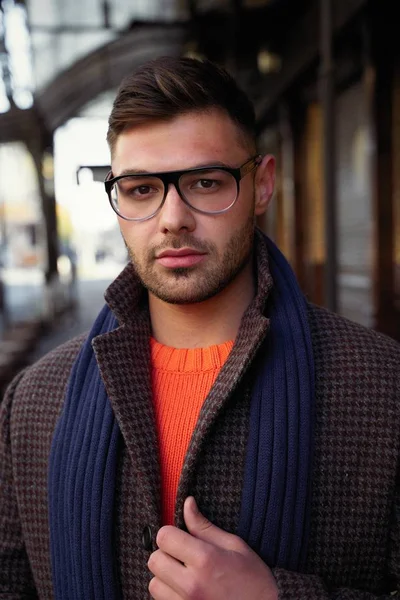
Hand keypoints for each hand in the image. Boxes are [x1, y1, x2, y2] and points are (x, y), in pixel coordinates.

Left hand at [148, 496, 277, 598]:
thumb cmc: (253, 578)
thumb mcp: (233, 545)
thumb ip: (204, 526)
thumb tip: (187, 503)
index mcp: (205, 559)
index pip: (164, 537)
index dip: (171, 533)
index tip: (181, 537)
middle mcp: (192, 584)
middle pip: (155, 560)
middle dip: (166, 554)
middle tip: (183, 556)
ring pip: (154, 584)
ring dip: (165, 577)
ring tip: (185, 576)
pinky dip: (169, 595)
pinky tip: (186, 591)